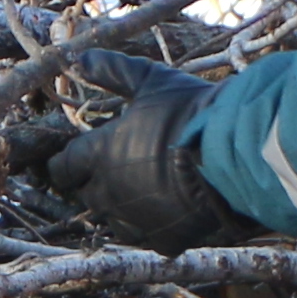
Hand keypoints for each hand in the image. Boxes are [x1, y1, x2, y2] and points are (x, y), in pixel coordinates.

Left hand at [38, 66, 261, 254]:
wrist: (232, 154)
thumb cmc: (189, 114)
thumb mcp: (151, 81)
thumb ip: (113, 70)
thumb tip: (80, 58)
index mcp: (99, 155)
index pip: (64, 167)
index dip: (68, 163)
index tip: (77, 158)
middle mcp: (109, 191)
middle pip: (88, 194)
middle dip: (97, 182)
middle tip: (119, 167)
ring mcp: (135, 219)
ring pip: (113, 219)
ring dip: (121, 206)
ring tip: (145, 187)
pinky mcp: (163, 239)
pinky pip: (146, 236)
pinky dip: (152, 225)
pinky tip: (168, 209)